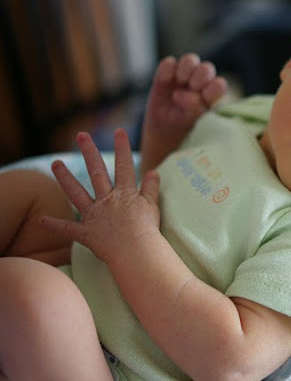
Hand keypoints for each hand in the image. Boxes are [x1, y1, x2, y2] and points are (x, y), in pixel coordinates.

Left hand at [41, 129, 161, 264]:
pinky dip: (55, 225)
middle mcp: (107, 200)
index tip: (119, 132)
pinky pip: (68, 229)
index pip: (124, 166)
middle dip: (89, 152)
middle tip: (81, 135)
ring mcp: (95, 215)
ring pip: (76, 193)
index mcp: (125, 194)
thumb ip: (151, 189)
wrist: (136, 252)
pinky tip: (41, 219)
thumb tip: (154, 171)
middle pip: (97, 172)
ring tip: (55, 163)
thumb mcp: (153, 206)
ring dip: (65, 178)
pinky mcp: (87, 233)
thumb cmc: (148, 230)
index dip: (122, 148)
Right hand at [145, 54, 226, 134]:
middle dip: (200, 78)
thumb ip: (194, 108)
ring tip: (180, 81)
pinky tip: (165, 80)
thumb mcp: (189, 120)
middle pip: (207, 68)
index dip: (212, 89)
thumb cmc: (182, 122)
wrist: (162, 124)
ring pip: (190, 59)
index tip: (203, 99)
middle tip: (192, 88)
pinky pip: (169, 63)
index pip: (219, 85)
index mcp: (212, 93)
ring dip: (186, 69)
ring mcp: (184, 74)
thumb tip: (191, 96)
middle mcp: (201, 81)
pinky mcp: (167, 71)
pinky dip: (167, 70)